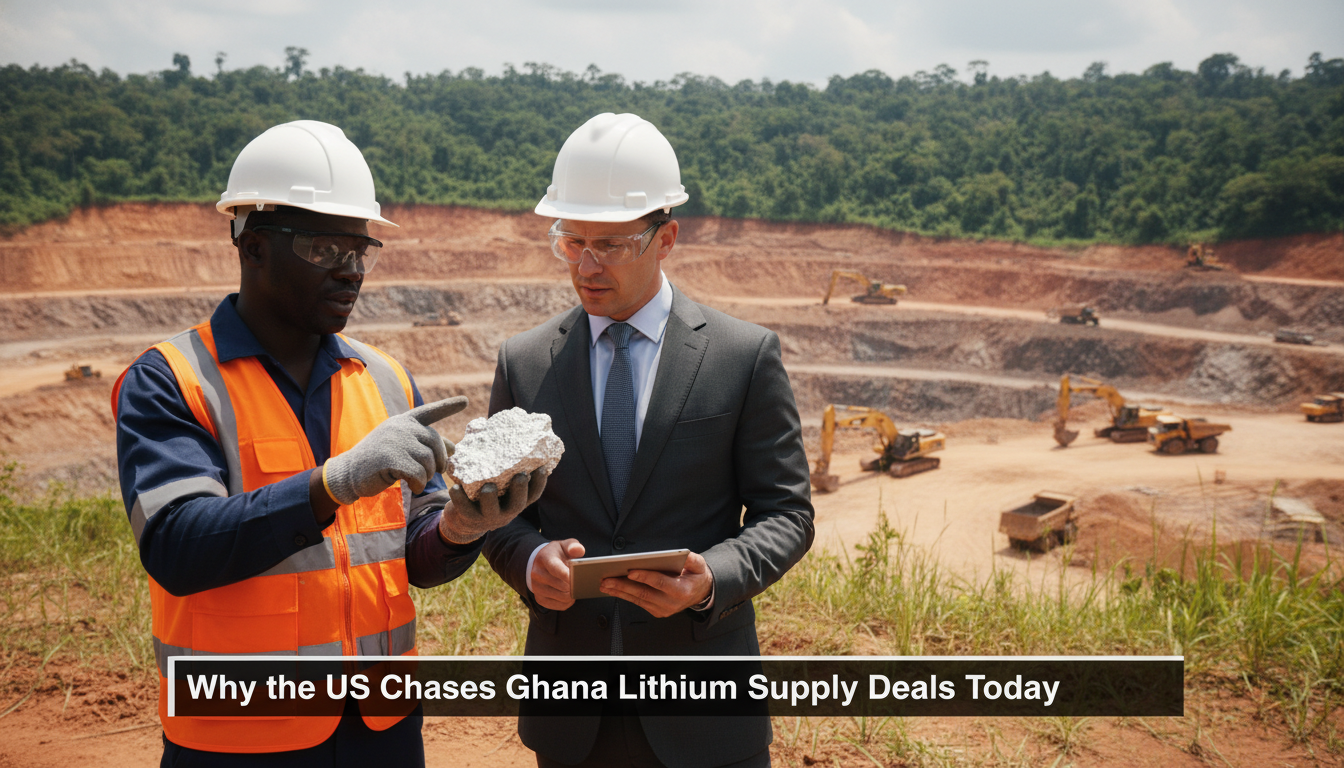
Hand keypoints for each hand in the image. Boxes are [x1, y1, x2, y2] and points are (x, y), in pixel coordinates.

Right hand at [322, 396, 466, 504]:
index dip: (448, 407)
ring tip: (418, 480)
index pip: (430, 411)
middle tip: (437, 472)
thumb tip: (455, 448)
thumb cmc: (378, 460)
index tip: (465, 401)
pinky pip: (418, 473)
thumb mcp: (403, 447)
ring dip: (428, 475)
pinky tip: (414, 486)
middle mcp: (401, 426)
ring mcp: (396, 440)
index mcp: (404, 421)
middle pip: (436, 442)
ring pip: (429, 460)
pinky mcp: (391, 457)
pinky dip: (420, 483)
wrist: (349, 472)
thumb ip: (426, 445)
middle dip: (440, 461)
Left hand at [438, 469, 547, 543]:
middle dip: (519, 491)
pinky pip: (465, 510)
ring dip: (491, 498)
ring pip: (492, 510)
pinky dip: (460, 500)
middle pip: (517, 504)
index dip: (539, 482)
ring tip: (488, 487)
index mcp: (516, 501)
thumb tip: (486, 423)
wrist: (466, 520)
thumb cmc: (486, 491)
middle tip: (520, 476)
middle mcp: (506, 512)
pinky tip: (455, 488)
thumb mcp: (498, 482)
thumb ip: (498, 462)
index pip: (533, 494)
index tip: (541, 467)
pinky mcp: (469, 518)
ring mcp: (488, 517)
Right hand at [529, 538, 584, 610]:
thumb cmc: (556, 554)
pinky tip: (569, 594)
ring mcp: (537, 587)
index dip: (568, 575)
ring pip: (562, 597)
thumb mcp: (564, 546)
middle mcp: (537, 573)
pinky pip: (559, 606)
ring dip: (572, 594)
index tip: (577, 578)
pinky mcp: (539, 599)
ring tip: (575, 587)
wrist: (539, 564)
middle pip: (561, 585)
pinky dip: (568, 602)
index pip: (556, 569)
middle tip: (580, 581)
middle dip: (574, 585)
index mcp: (545, 558)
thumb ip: (573, 546)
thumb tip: (579, 550)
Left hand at [601, 552, 712, 617]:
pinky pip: (638, 602)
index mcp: (682, 591)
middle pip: (644, 593)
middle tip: (607, 579)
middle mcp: (671, 603)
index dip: (645, 577)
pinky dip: (624, 595)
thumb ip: (692, 559)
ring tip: (604, 584)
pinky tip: (612, 588)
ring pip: (638, 599)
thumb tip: (682, 554)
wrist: (699, 593)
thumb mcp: (699, 565)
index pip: (660, 583)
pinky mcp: (656, 611)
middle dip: (623, 585)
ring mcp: (663, 609)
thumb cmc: (696, 576)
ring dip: (619, 592)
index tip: (630, 571)